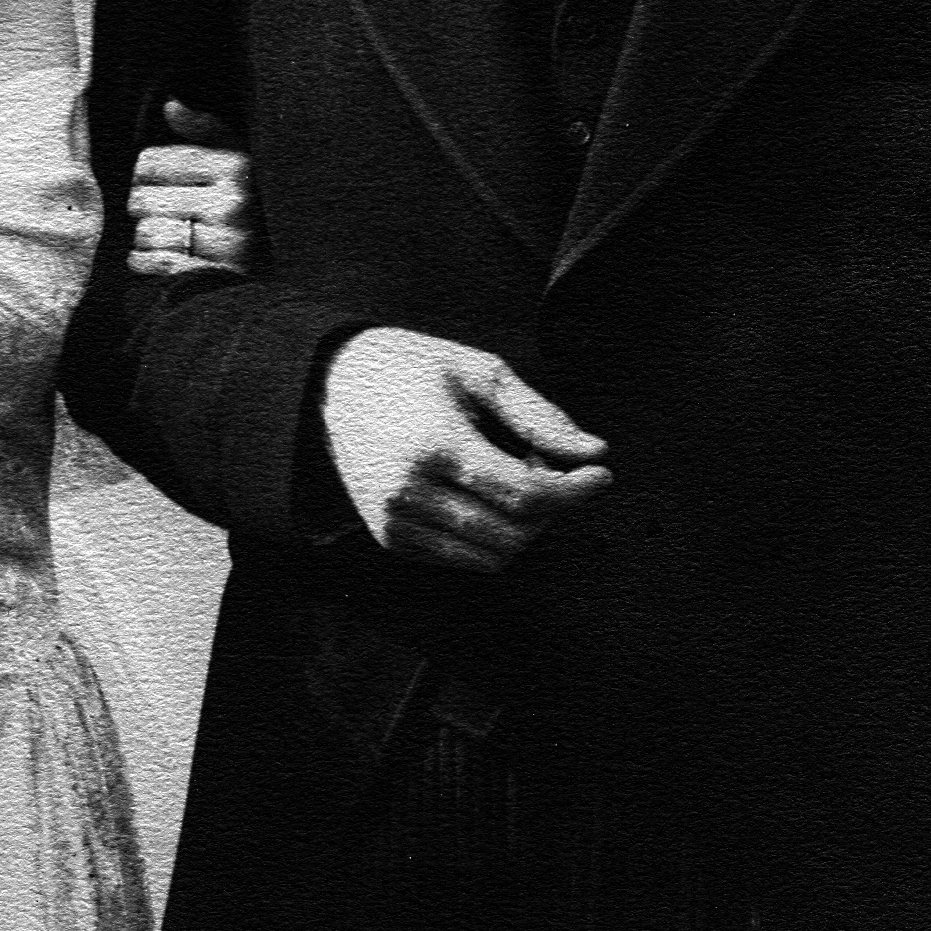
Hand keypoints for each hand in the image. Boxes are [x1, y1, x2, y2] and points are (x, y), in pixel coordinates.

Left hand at [128, 100, 259, 275]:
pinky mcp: (213, 275)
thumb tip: (170, 105)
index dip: (143, 171)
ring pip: (146, 232)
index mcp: (235, 167)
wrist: (290, 256)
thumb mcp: (241, 156)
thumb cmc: (255, 199)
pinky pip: (155, 263)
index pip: (150, 162)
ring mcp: (223, 243)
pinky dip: (145, 260)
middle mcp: (231, 203)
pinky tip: (159, 254)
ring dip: (146, 235)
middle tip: (158, 208)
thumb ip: (204, 130)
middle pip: (141, 198)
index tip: (152, 179)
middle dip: (142, 204)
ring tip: (164, 232)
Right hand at [318, 326, 609, 573]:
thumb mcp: (478, 371)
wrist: (331, 385)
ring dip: (522, 528)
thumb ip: (540, 415)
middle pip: (514, 533)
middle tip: (549, 466)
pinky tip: (486, 498)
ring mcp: (393, 520)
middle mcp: (408, 491)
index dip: (574, 490)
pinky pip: (463, 560)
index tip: (599, 474)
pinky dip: (490, 538)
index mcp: (435, 444)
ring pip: (492, 557)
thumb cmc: (411, 369)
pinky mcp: (388, 537)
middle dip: (550, 508)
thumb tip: (596, 453)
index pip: (525, 495)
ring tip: (514, 480)